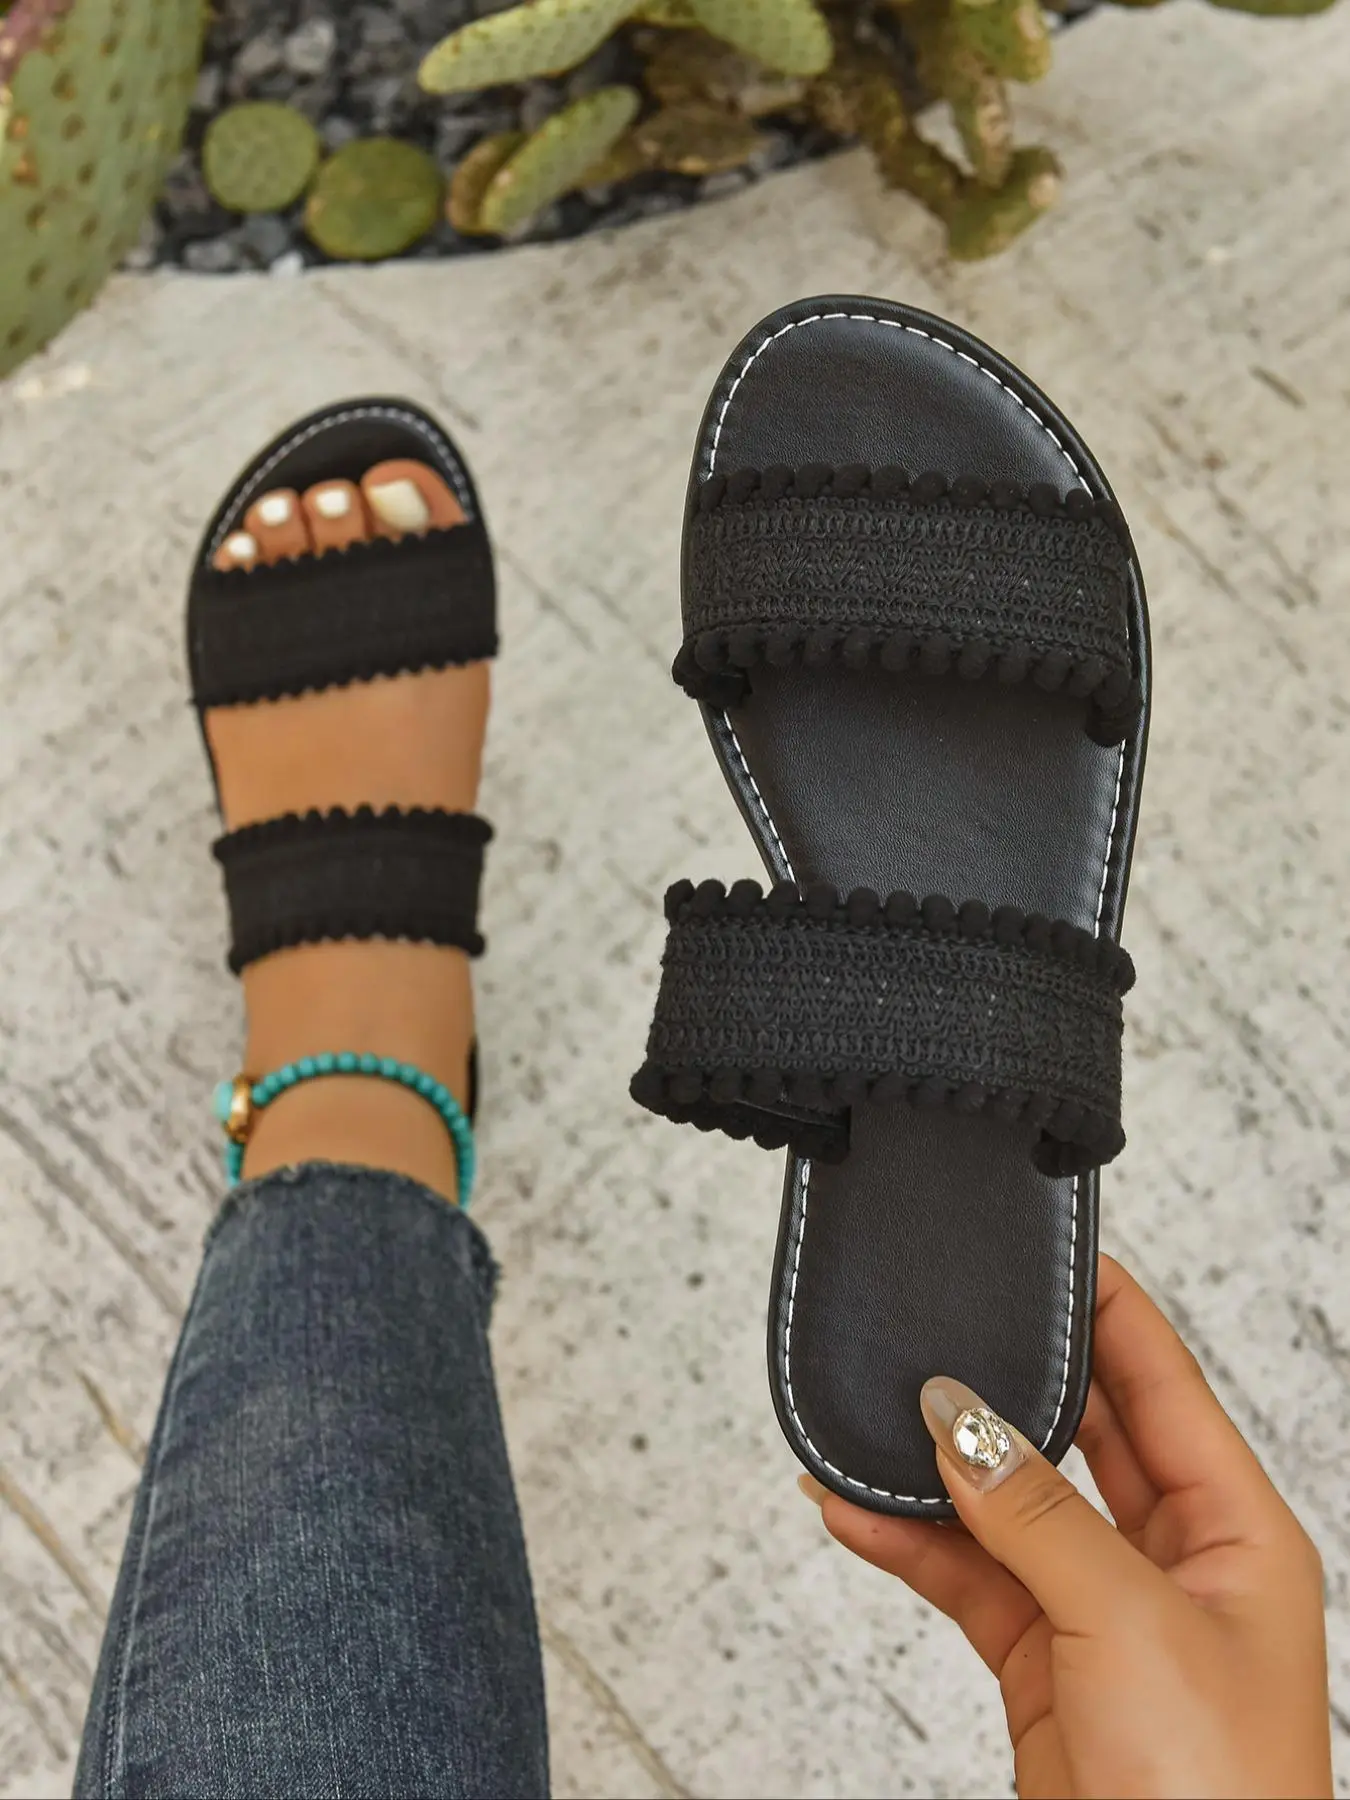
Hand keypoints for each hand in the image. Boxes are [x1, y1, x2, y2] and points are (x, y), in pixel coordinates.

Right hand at [801, 1255, 1332, 1798]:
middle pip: (1080, 1436)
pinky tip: (854, 1510)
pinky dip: (908, 1545)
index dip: (1110, 1311)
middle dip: (1008, 1385)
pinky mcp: (1043, 1669)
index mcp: (1236, 1533)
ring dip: (936, 1471)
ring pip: (1007, 1508)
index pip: (1165, 1384)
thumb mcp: (1129, 1624)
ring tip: (866, 1422)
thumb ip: (1034, 1512)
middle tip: (938, 1327)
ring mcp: (1103, 1615)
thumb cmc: (1215, 1799)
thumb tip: (954, 1416)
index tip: (1050, 1250)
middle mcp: (1172, 1563)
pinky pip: (966, 1579)